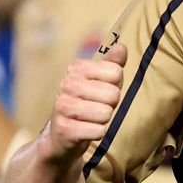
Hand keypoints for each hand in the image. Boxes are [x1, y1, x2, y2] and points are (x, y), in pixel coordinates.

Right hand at [47, 42, 126, 160]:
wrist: (60, 136)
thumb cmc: (86, 104)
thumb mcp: (100, 81)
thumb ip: (112, 64)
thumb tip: (122, 46)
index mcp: (77, 69)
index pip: (116, 72)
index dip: (115, 86)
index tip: (101, 91)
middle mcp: (67, 84)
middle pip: (113, 94)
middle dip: (110, 105)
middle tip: (96, 107)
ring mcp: (64, 106)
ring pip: (106, 113)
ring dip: (103, 120)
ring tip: (90, 119)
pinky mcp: (65, 129)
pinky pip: (99, 131)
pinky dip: (97, 133)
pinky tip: (85, 130)